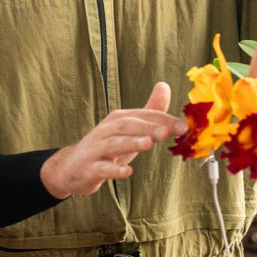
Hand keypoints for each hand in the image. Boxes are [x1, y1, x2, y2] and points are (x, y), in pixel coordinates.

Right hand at [40, 82, 186, 198]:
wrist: (72, 167)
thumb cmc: (107, 146)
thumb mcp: (129, 128)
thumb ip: (149, 110)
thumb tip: (164, 85)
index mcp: (119, 119)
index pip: (144, 116)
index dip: (164, 120)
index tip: (184, 127)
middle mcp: (107, 131)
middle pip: (128, 125)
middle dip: (148, 127)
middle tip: (166, 132)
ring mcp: (96, 150)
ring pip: (114, 144)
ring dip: (131, 142)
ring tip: (148, 144)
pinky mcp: (90, 168)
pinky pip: (102, 168)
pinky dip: (114, 169)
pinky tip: (127, 171)